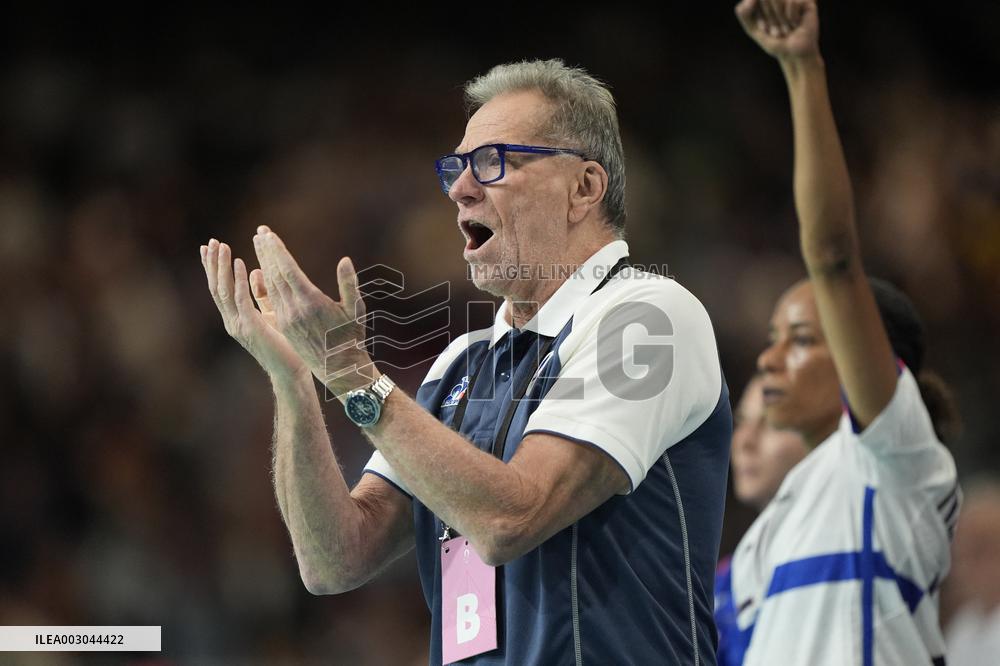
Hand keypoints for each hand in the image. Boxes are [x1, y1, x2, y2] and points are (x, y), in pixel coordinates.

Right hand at [201, 238, 308, 384]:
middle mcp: (233, 321)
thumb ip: (261, 294)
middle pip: (216, 287)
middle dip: (213, 264)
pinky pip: (242, 299)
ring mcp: (239, 325)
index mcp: (236, 318)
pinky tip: (242, 263)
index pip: (219, 288)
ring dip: (222, 267)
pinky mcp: (251, 327)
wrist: (290, 371)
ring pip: (225, 290)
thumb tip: (256, 270)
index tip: (209, 247)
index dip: (213, 268)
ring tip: (222, 246)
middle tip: (211, 241)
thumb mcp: (271, 313)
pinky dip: (240, 280)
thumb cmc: (284, 344)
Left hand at [251, 226, 374, 398]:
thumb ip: (349, 283)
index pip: (288, 270)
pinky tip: (264, 271)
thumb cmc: (352, 336)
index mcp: (311, 302)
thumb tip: (345, 260)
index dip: (277, 251)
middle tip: (260, 232)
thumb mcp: (356, 309)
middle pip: (275, 275)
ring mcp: (287, 318)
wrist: (339, 367)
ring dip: (264, 264)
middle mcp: (295, 309)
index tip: (268, 234)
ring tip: (259, 245)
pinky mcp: (284, 325)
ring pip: (271, 286)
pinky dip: (266, 281)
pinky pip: (272, 299)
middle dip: (267, 252)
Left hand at [736, 0, 819, 60]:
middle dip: (769, 19)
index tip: (764, 29)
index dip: (759, 17)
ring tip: (787, 28)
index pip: (754, 1)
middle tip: (778, 30)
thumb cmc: (774, 42)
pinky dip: (792, 17)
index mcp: (765, 2)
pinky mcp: (806, 1)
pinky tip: (797, 23)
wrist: (794, 54)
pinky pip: (792, 3)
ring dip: (780, 20)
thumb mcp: (752, 29)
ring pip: (778, 0)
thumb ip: (743, 13)